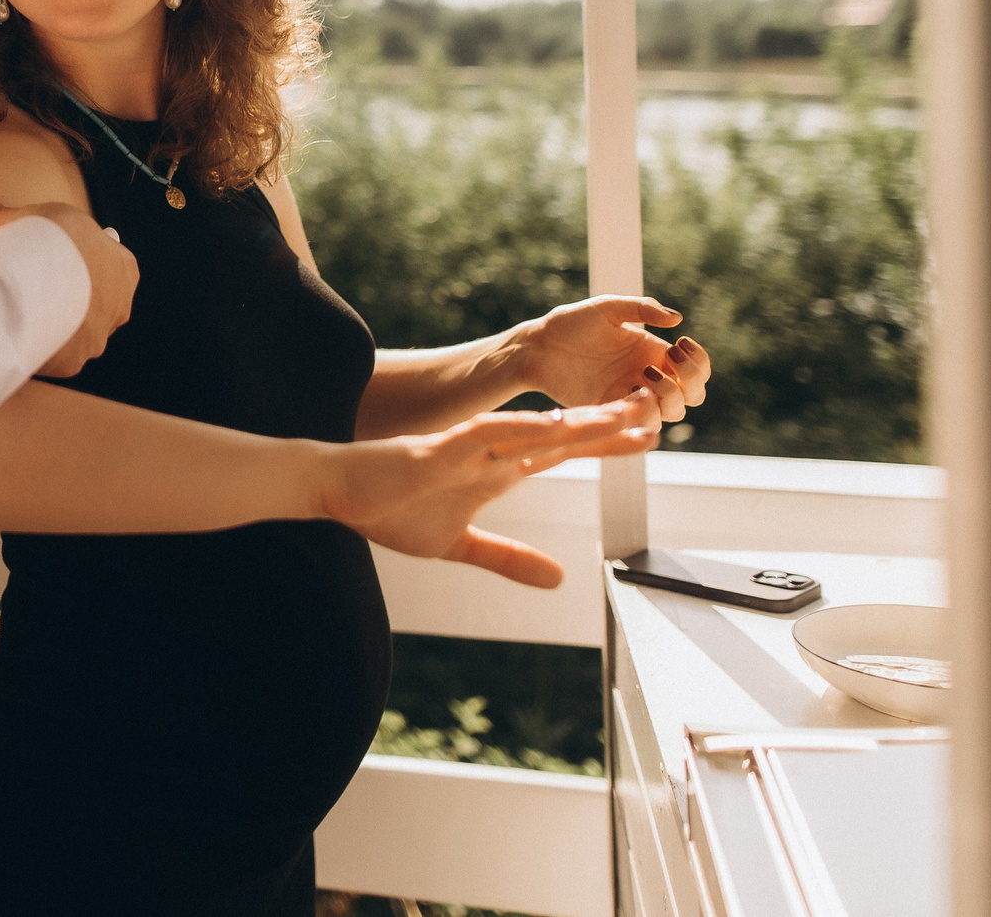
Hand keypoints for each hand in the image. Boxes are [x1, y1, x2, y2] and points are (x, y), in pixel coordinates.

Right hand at [0, 197, 135, 377]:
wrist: (42, 277)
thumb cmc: (53, 241)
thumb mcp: (33, 215)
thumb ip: (10, 216)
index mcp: (122, 268)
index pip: (108, 266)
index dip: (79, 260)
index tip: (54, 257)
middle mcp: (118, 304)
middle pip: (95, 302)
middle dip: (68, 296)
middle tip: (36, 286)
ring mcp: (98, 335)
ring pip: (77, 331)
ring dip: (57, 323)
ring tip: (23, 311)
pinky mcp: (74, 359)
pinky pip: (57, 353)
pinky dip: (41, 345)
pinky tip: (19, 333)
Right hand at [318, 391, 662, 587]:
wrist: (336, 492)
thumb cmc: (390, 510)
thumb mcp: (458, 545)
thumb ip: (507, 558)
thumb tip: (560, 578)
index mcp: (494, 471)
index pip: (560, 453)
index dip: (602, 445)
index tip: (645, 438)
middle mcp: (488, 453)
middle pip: (559, 435)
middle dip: (606, 427)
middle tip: (655, 412)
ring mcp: (465, 448)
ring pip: (532, 430)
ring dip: (577, 424)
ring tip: (620, 414)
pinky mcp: (439, 450)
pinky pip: (485, 435)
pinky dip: (519, 430)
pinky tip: (552, 425)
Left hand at [506, 296, 709, 422]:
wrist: (537, 347)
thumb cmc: (570, 324)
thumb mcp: (607, 308)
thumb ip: (641, 308)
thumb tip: (677, 318)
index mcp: (652, 353)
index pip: (694, 369)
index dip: (698, 362)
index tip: (681, 344)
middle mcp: (647, 378)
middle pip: (692, 396)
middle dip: (692, 381)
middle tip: (669, 359)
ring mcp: (629, 397)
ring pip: (671, 413)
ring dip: (669, 396)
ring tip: (645, 374)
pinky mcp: (610, 412)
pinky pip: (639, 424)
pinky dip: (645, 412)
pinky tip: (631, 391)